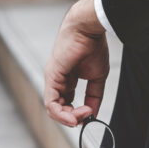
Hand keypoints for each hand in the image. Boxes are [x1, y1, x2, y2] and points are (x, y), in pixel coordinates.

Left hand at [43, 0, 109, 126]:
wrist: (88, 29)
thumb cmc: (92, 46)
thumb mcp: (97, 77)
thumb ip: (94, 96)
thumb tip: (93, 113)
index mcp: (67, 80)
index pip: (66, 104)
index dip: (77, 114)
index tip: (90, 115)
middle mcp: (57, 81)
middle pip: (58, 109)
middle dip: (72, 118)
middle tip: (86, 116)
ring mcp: (52, 79)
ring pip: (53, 109)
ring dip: (68, 118)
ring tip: (82, 115)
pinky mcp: (51, 77)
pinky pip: (51, 103)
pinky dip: (61, 114)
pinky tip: (74, 116)